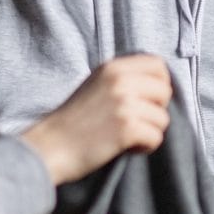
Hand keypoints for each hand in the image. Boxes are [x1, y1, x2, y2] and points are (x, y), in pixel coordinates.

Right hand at [18, 55, 171, 185]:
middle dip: (155, 110)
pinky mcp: (126, 128)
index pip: (158, 65)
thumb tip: (157, 85)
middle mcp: (120, 81)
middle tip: (136, 122)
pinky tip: (126, 148)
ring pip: (162, 118)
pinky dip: (145, 147)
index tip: (147, 101)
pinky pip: (156, 137)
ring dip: (149, 132)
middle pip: (165, 92)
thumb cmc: (72, 121)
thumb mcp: (95, 85)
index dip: (159, 84)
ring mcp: (124, 104)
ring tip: (126, 137)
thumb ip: (122, 79)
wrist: (49, 147)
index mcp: (113, 67)